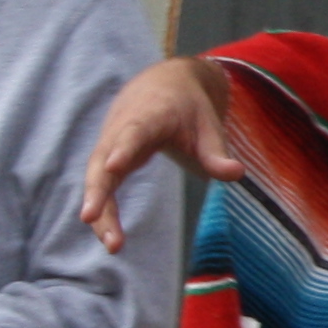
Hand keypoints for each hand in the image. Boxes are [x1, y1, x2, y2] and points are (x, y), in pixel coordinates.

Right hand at [78, 57, 236, 253]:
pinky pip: (100, 183)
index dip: (123, 147)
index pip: (134, 131)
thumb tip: (237, 174)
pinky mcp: (107, 156)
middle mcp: (122, 127)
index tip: (113, 165)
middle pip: (104, 160)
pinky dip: (102, 208)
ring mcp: (110, 142)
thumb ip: (217, 153)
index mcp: (150, 114)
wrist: (164, 83)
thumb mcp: (209, 125)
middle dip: (97, 190)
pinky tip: (109, 236)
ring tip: (112, 245)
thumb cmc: (189, 107)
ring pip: (97, 176)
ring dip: (98, 209)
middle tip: (90, 219)